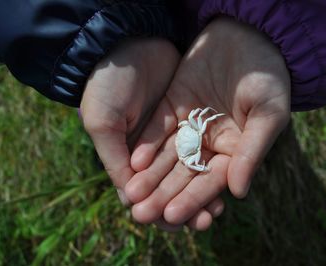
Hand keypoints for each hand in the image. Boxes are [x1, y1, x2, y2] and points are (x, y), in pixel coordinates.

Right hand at [80, 38, 223, 230]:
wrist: (128, 43)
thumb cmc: (107, 84)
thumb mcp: (102, 122)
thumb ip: (115, 159)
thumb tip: (129, 198)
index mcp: (125, 154)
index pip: (141, 191)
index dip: (155, 208)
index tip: (170, 222)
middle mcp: (148, 150)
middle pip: (168, 184)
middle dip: (184, 204)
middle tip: (203, 223)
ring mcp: (169, 134)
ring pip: (187, 169)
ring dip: (200, 190)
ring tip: (216, 210)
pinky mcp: (186, 118)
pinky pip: (200, 147)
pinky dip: (208, 163)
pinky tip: (223, 179)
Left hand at [125, 17, 290, 226]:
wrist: (250, 35)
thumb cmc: (269, 76)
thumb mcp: (268, 114)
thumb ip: (252, 152)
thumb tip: (239, 192)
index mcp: (234, 151)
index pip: (210, 182)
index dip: (193, 199)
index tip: (174, 216)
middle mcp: (209, 143)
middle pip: (183, 174)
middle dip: (163, 194)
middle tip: (143, 215)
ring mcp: (189, 124)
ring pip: (166, 155)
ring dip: (149, 175)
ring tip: (131, 195)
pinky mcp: (173, 105)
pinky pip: (158, 128)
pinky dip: (147, 144)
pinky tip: (135, 162)